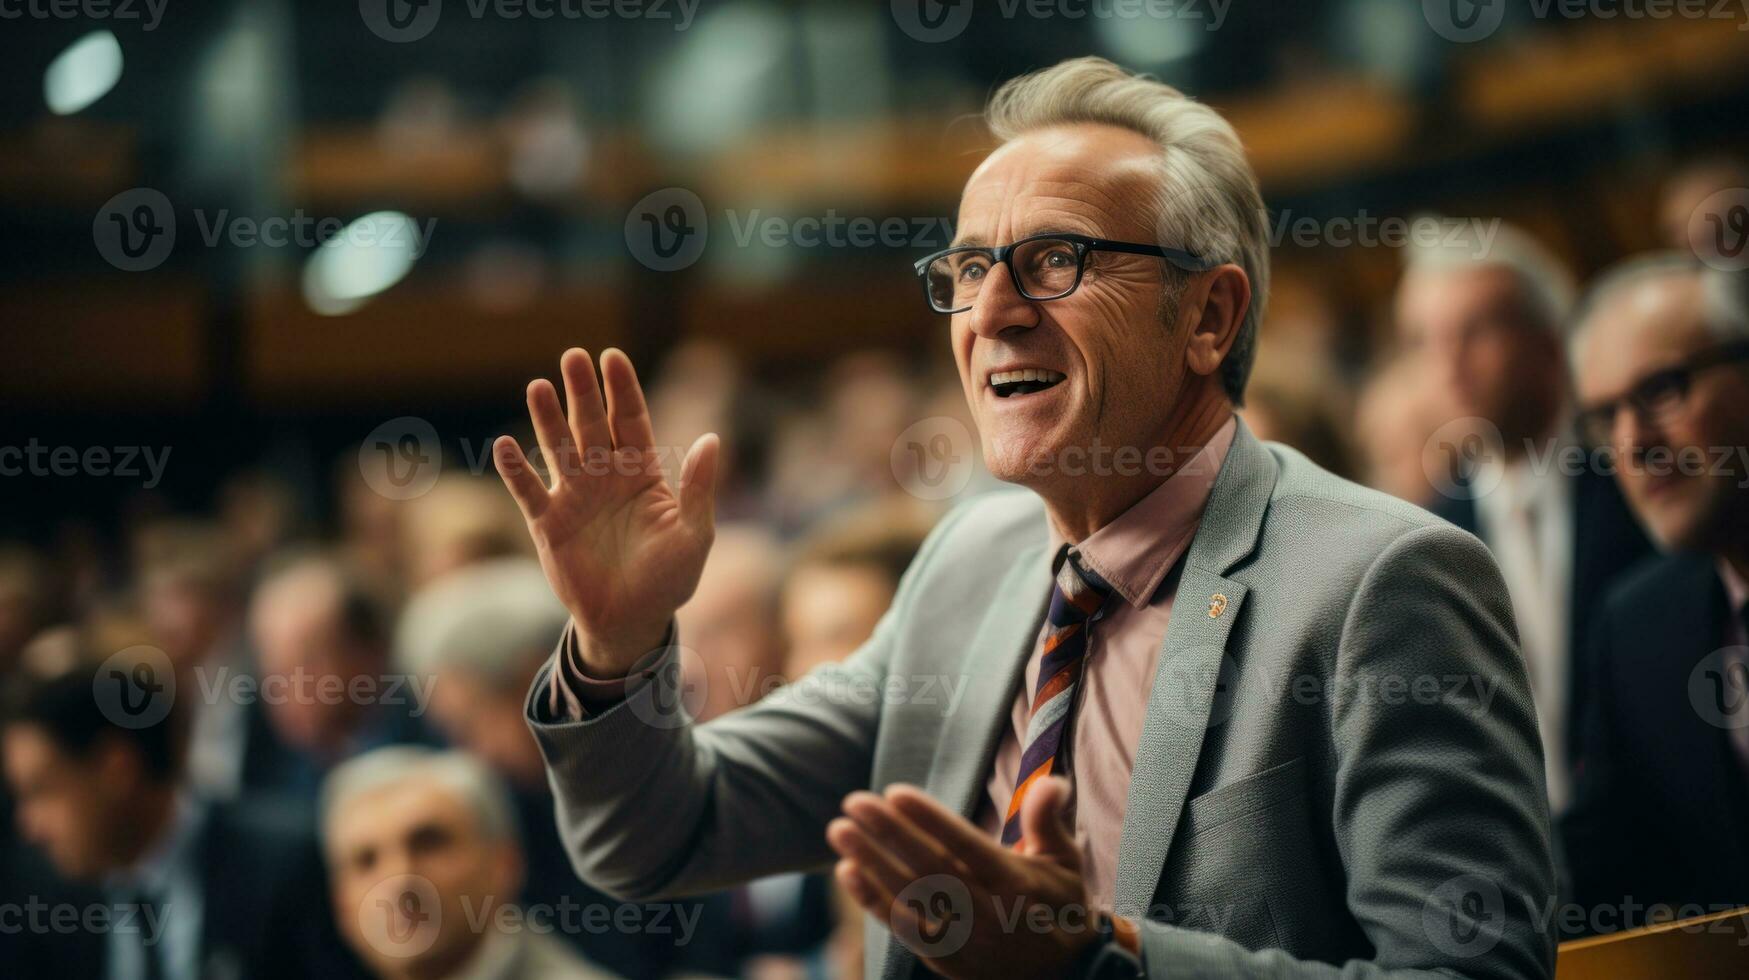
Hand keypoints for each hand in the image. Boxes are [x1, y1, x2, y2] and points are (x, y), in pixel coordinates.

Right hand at [494, 348, 718, 677]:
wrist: (631, 622)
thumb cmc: (668, 580)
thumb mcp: (694, 535)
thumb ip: (699, 489)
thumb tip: (713, 438)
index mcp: (642, 473)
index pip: (631, 421)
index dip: (622, 390)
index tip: (612, 357)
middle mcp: (605, 477)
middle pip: (592, 424)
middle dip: (583, 392)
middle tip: (573, 356)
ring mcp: (574, 497)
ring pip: (558, 448)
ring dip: (548, 419)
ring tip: (539, 386)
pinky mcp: (548, 524)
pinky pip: (528, 491)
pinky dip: (516, 470)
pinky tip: (505, 445)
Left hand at [827, 778, 1107, 979]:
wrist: (1063, 976)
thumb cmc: (1059, 906)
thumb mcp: (1065, 862)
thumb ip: (1049, 820)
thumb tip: (1050, 782)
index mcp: (1016, 884)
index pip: (966, 847)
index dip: (930, 820)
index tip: (895, 793)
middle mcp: (987, 913)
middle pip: (930, 870)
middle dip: (889, 834)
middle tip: (854, 801)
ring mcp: (963, 940)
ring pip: (909, 899)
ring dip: (871, 863)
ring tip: (839, 830)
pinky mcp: (945, 959)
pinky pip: (902, 929)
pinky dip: (872, 901)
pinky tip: (846, 871)